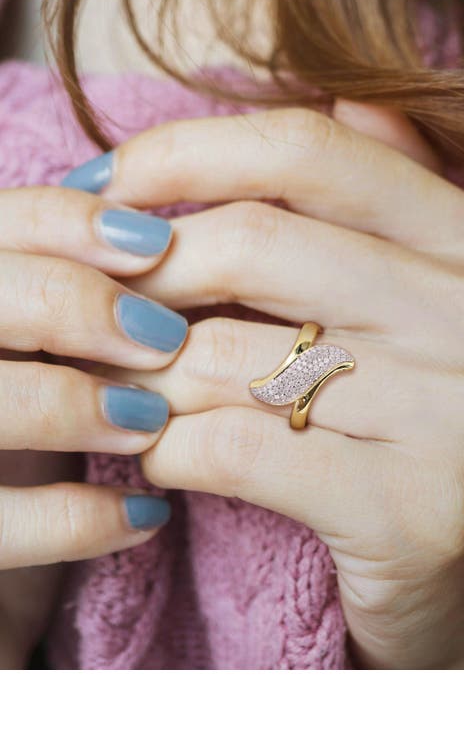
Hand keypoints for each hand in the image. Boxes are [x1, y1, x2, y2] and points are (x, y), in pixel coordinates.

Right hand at [0, 186, 187, 664]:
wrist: (5, 518)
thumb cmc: (29, 410)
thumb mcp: (41, 337)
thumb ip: (75, 288)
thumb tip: (168, 237)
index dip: (72, 223)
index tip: (160, 245)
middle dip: (71, 304)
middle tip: (163, 339)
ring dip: (71, 405)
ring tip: (151, 423)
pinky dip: (77, 520)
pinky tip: (147, 515)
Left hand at [96, 102, 463, 667]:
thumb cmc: (413, 430)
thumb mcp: (418, 302)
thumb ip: (384, 196)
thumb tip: (339, 88)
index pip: (310, 149)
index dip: (183, 154)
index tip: (100, 188)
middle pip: (259, 244)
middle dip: (141, 273)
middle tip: (87, 303)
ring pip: (232, 355)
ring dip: (141, 373)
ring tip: (116, 384)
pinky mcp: (421, 510)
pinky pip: (236, 449)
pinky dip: (168, 450)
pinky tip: (160, 457)